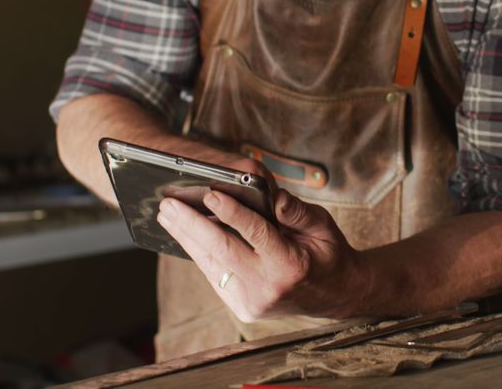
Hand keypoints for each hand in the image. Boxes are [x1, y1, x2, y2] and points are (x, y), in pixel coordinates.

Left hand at [155, 188, 369, 321]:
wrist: (334, 296)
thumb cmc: (327, 254)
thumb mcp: (323, 226)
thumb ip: (296, 211)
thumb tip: (272, 195)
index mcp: (291, 265)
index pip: (255, 234)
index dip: (231, 212)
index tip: (210, 193)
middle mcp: (268, 287)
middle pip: (223, 251)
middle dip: (192, 225)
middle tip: (169, 205)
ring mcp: (253, 301)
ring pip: (212, 265)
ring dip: (186, 238)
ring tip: (167, 216)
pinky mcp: (242, 308)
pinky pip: (215, 276)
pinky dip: (199, 253)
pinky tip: (184, 235)